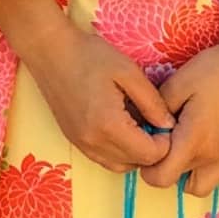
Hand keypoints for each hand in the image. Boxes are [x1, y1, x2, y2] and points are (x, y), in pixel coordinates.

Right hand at [0, 0, 174, 171]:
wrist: (49, 51)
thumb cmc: (89, 56)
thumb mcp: (129, 73)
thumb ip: (152, 103)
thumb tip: (168, 125)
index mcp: (109, 126)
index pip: (150, 155)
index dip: (165, 142)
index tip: (165, 120)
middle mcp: (93, 142)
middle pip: (136, 164)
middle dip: (152, 149)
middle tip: (154, 120)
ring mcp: (81, 144)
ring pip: (120, 166)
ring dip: (136, 152)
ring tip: (139, 123)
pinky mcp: (74, 140)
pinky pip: (104, 159)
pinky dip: (119, 151)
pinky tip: (122, 126)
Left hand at [140, 40, 218, 197]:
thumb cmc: (215, 70)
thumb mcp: (177, 84)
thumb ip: (156, 111)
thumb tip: (148, 128)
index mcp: (194, 141)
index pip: (161, 178)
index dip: (147, 166)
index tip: (148, 143)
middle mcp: (213, 157)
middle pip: (177, 183)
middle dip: (164, 168)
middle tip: (162, 142)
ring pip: (199, 185)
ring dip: (185, 173)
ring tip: (181, 146)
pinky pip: (216, 173)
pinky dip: (202, 166)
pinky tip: (200, 139)